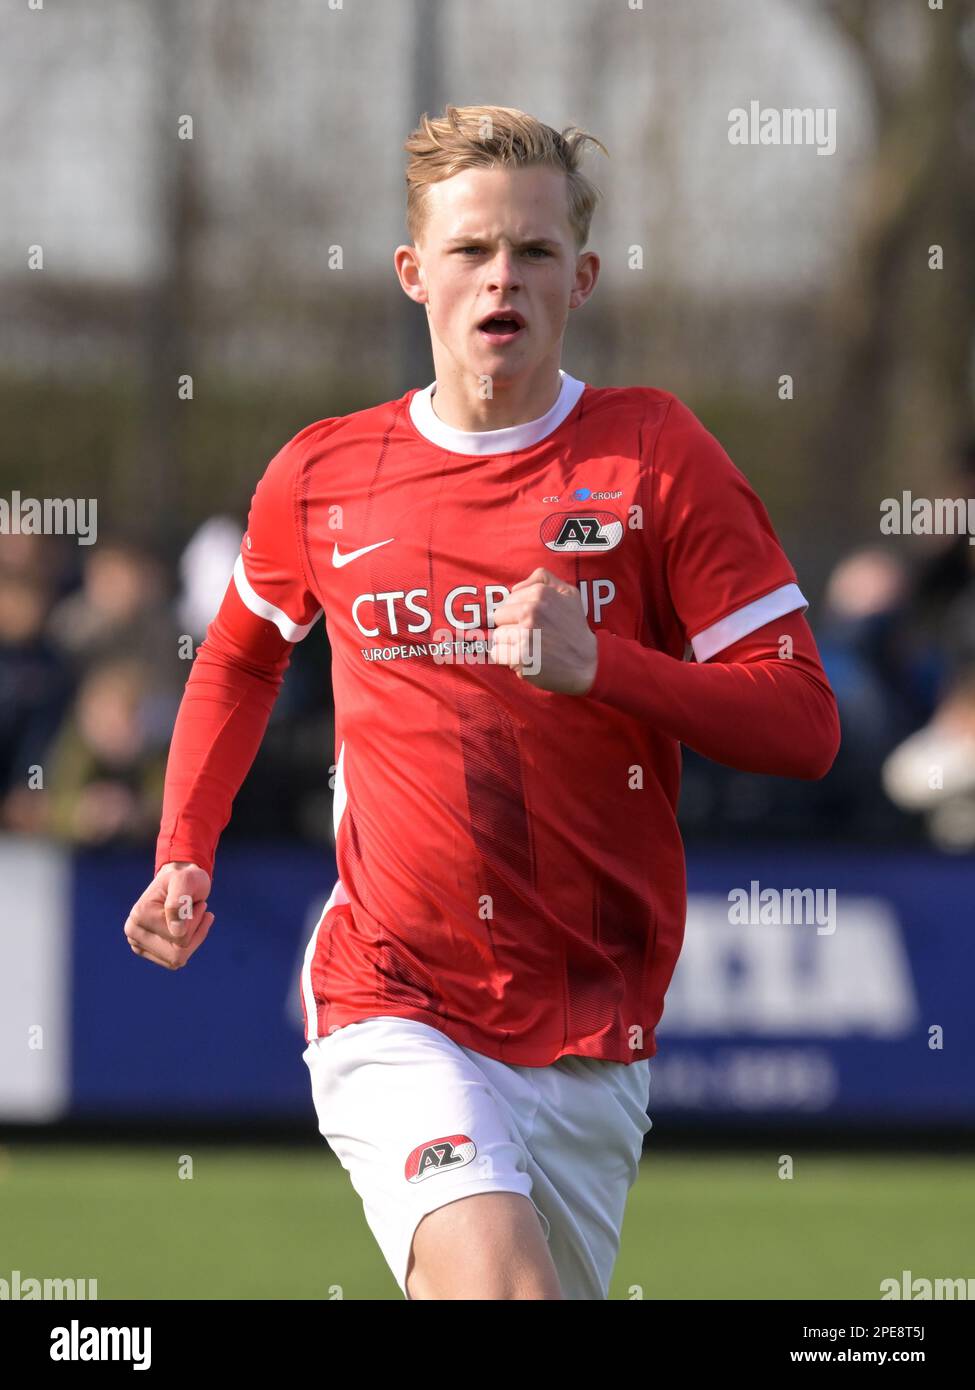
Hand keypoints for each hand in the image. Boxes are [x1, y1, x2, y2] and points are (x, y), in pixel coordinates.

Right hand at [124, 861, 213, 970]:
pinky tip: (193, 927)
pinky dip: (190, 944)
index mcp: (140, 915)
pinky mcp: (147, 951)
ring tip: (193, 916)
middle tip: (198, 910)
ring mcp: (138, 944)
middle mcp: (133, 932)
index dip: (196, 921)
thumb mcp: (186, 881)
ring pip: (176, 959)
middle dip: (195, 932)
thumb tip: (176, 932)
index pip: (180, 937)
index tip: (196, 902)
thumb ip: (179, 901)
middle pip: (176, 954)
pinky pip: (175, 960)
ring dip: (193, 938)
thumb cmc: (185, 878)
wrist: (179, 880)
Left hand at [489, 567, 597, 694]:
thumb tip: (515, 586)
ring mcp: (525, 634)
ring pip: (497, 636)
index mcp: (540, 593)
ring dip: (509, 644)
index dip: (518, 612)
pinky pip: (496, 654)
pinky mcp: (520, 657)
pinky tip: (524, 659)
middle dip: (511, 626)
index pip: (509, 600)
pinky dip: (507, 659)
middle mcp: (531, 611)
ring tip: (529, 648)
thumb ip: (543, 579)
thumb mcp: (569, 594)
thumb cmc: (575, 629)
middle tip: (531, 636)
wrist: (587, 663)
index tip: (533, 622)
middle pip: (499, 617)